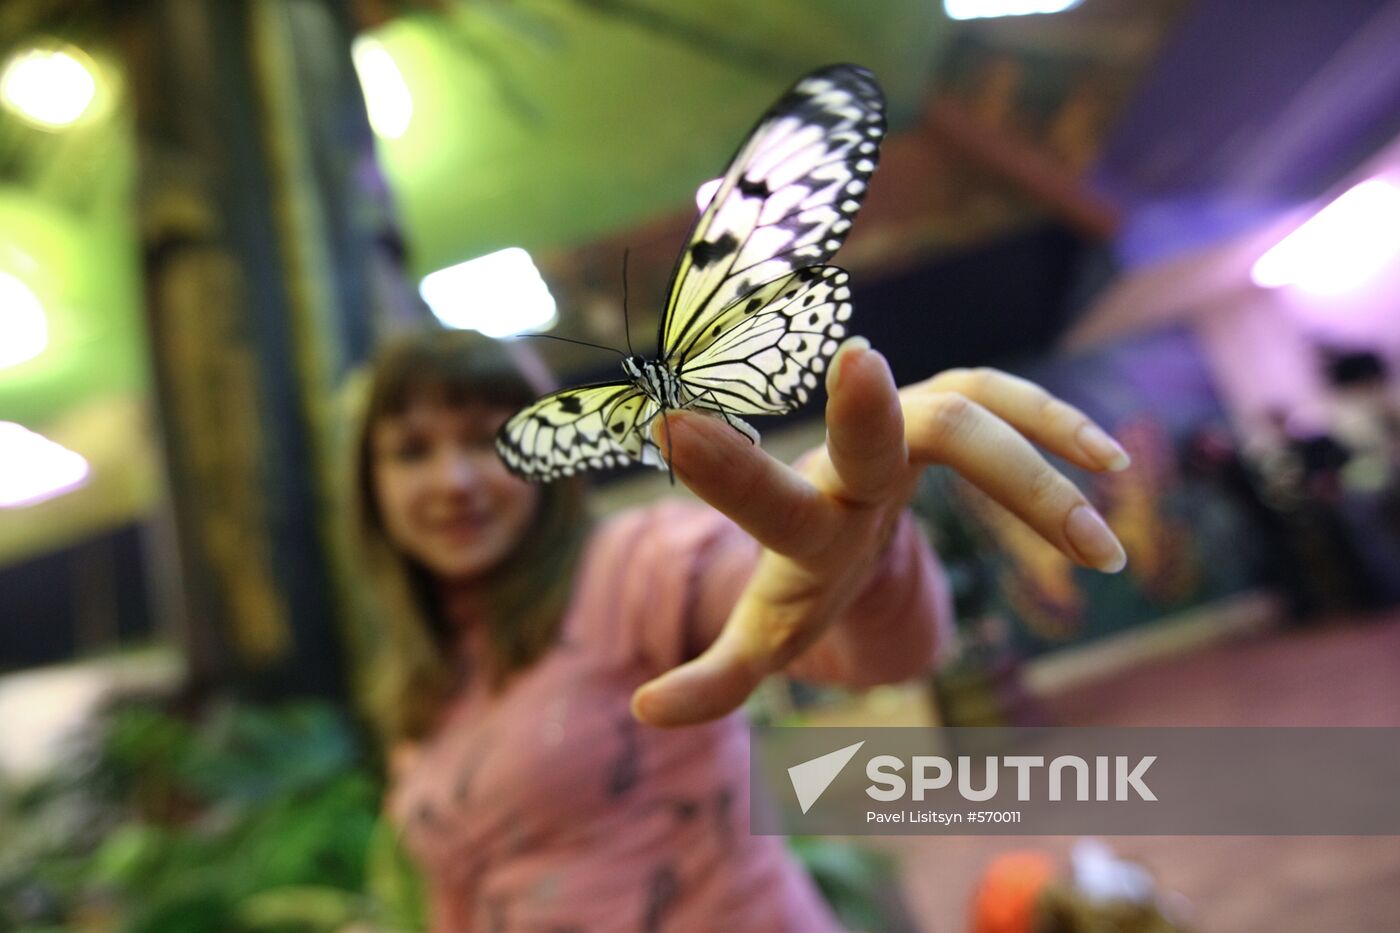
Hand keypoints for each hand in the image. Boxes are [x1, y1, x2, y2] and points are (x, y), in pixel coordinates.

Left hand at [629, 337, 1129, 727]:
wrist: (858, 516)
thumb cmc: (812, 582)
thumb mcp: (772, 634)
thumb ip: (717, 676)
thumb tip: (644, 710)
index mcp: (802, 524)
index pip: (763, 501)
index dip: (726, 472)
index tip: (671, 427)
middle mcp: (847, 465)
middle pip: (861, 436)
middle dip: (859, 411)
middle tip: (856, 367)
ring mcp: (900, 423)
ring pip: (961, 418)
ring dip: (1029, 481)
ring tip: (1098, 554)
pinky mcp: (949, 401)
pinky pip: (1004, 396)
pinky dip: (1054, 424)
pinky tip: (1107, 463)